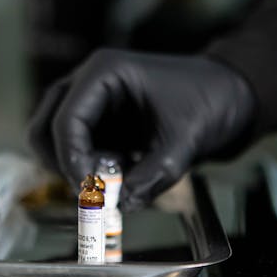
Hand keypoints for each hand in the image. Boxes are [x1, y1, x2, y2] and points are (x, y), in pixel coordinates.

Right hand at [27, 48, 254, 208]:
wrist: (230, 95)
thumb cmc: (210, 100)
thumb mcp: (186, 140)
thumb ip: (155, 174)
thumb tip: (124, 202)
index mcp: (104, 73)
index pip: (67, 120)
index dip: (71, 160)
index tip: (87, 191)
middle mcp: (90, 85)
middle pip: (46, 127)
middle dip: (63, 164)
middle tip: (90, 191)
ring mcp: (93, 104)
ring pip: (57, 142)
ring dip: (77, 168)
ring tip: (115, 179)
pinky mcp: (102, 124)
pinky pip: (80, 151)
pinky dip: (92, 170)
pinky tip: (126, 172)